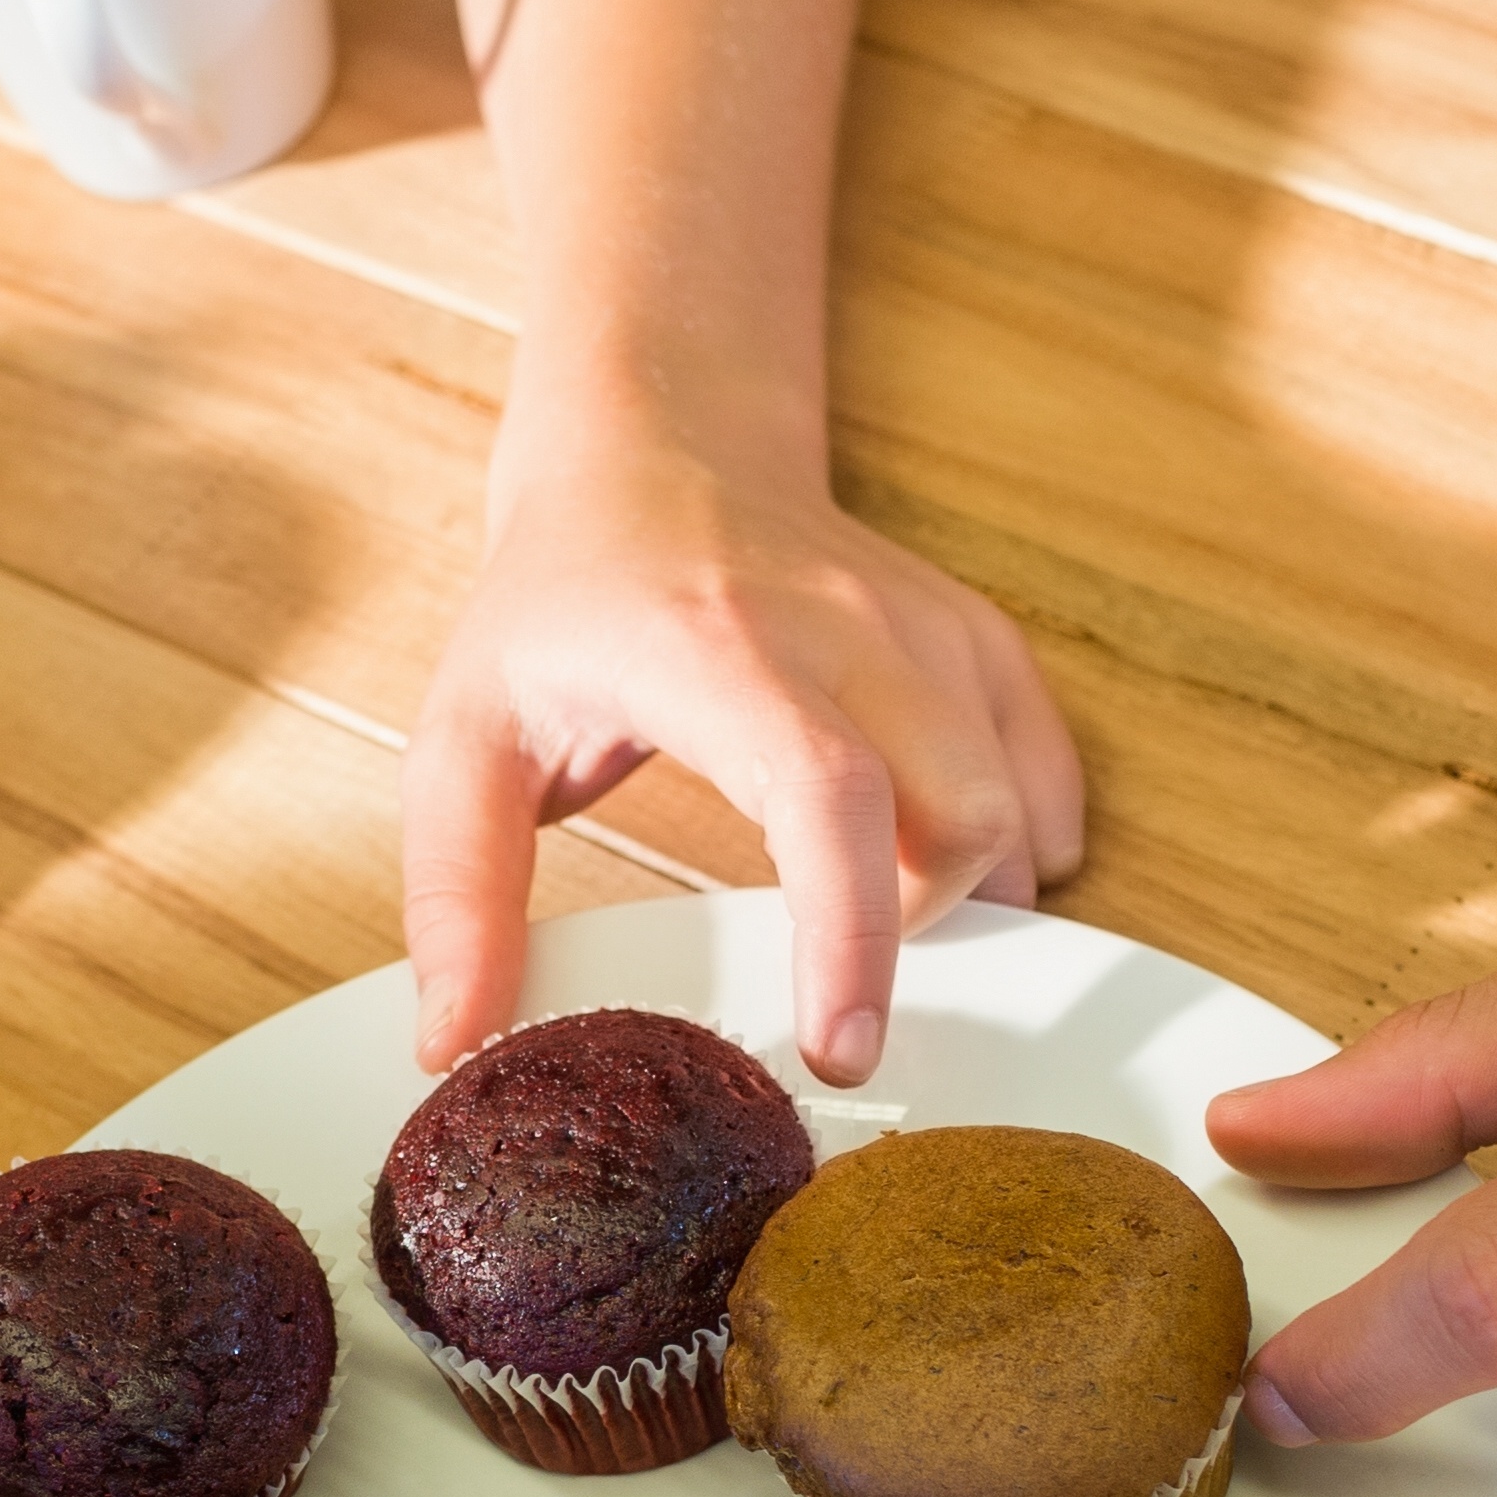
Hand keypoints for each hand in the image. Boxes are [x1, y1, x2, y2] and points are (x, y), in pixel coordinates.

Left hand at [401, 425, 1078, 1085]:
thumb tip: (455, 1041)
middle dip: (915, 932)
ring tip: (870, 918)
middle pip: (959, 811)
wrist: (656, 447)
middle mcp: (843, 627)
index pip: (826, 794)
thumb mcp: (463, 737)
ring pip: (1010, 796)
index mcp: (715, 651)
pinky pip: (1041, 758)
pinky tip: (951, 869)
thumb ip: (457, 892)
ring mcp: (920, 623)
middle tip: (831, 980)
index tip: (841, 1049)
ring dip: (962, 890)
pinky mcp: (968, 633)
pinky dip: (1021, 835)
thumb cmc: (561, 601)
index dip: (852, 934)